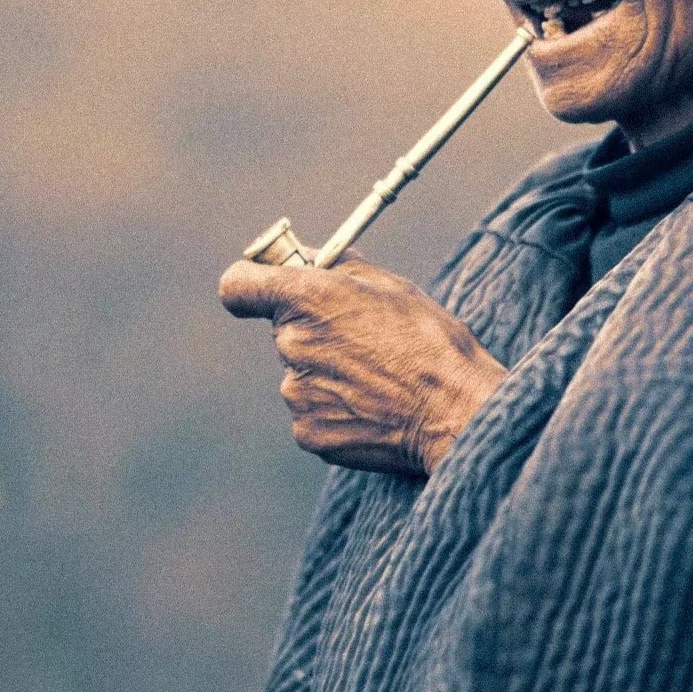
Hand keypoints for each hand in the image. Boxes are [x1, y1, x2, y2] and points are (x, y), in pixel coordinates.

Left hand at [218, 255, 505, 476]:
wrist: (454, 411)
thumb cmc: (430, 342)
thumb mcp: (392, 286)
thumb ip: (340, 267)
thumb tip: (313, 259)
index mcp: (309, 298)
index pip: (238, 286)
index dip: (251, 285)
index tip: (265, 290)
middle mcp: (292, 343)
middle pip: (283, 331)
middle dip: (314, 331)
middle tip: (362, 341)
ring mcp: (296, 392)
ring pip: (299, 374)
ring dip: (328, 373)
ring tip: (377, 379)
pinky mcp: (307, 431)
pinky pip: (311, 411)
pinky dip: (335, 409)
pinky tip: (372, 407)